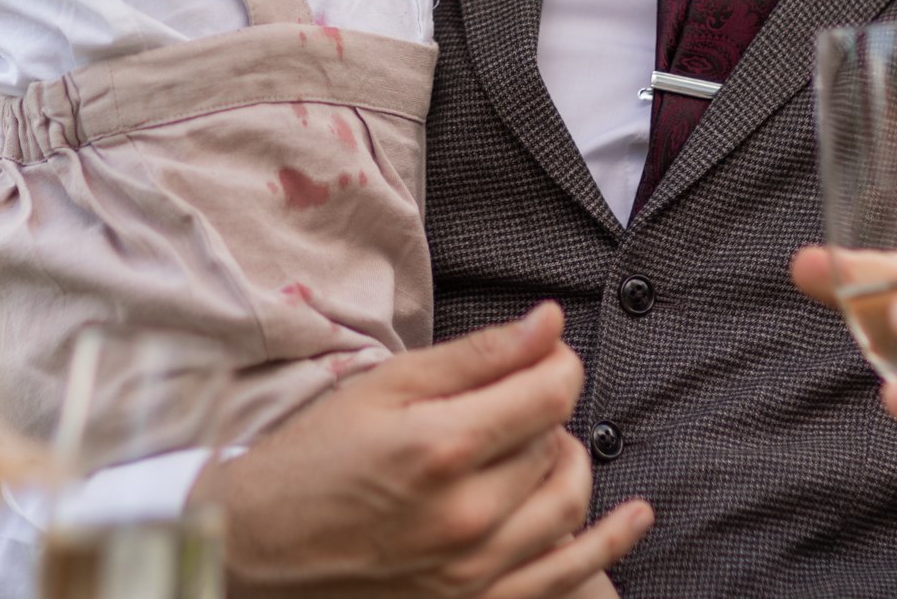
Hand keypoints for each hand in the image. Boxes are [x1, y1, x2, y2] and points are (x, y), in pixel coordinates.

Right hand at [205, 302, 651, 597]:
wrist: (260, 547)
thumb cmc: (315, 457)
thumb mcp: (385, 386)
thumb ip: (476, 357)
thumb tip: (548, 323)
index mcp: (440, 448)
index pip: (547, 395)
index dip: (558, 363)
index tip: (547, 351)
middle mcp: (466, 516)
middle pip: (557, 446)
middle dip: (549, 411)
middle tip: (521, 396)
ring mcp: (474, 571)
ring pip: (568, 506)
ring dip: (572, 465)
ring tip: (544, 443)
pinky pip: (566, 578)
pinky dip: (608, 544)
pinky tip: (636, 516)